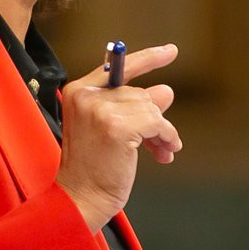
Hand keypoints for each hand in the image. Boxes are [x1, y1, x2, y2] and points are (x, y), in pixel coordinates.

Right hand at [55, 43, 181, 232]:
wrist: (81, 198)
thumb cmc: (94, 167)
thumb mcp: (113, 129)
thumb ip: (135, 107)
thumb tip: (166, 91)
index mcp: (79, 92)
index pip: (117, 67)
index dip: (148, 58)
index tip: (170, 51)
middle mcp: (86, 96)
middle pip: (140, 93)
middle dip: (154, 119)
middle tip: (159, 142)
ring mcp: (100, 110)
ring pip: (151, 108)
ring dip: (162, 132)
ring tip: (161, 150)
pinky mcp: (116, 126)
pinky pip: (157, 123)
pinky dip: (166, 137)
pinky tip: (163, 153)